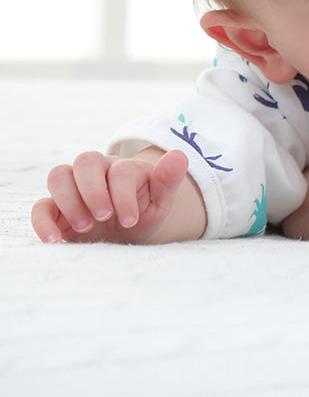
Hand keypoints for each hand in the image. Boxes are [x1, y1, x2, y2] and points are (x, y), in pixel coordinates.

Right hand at [31, 147, 201, 243]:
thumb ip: (168, 180)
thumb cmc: (143, 212)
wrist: (126, 232)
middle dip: (93, 190)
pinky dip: (43, 222)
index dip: (123, 195)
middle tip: (104, 217)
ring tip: (86, 228)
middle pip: (85, 161)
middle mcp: (96, 171)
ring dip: (69, 201)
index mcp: (123, 167)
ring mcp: (73, 188)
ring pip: (58, 175)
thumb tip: (180, 156)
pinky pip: (40, 206)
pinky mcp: (55, 209)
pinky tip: (56, 240)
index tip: (130, 220)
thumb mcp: (160, 201)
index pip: (119, 171)